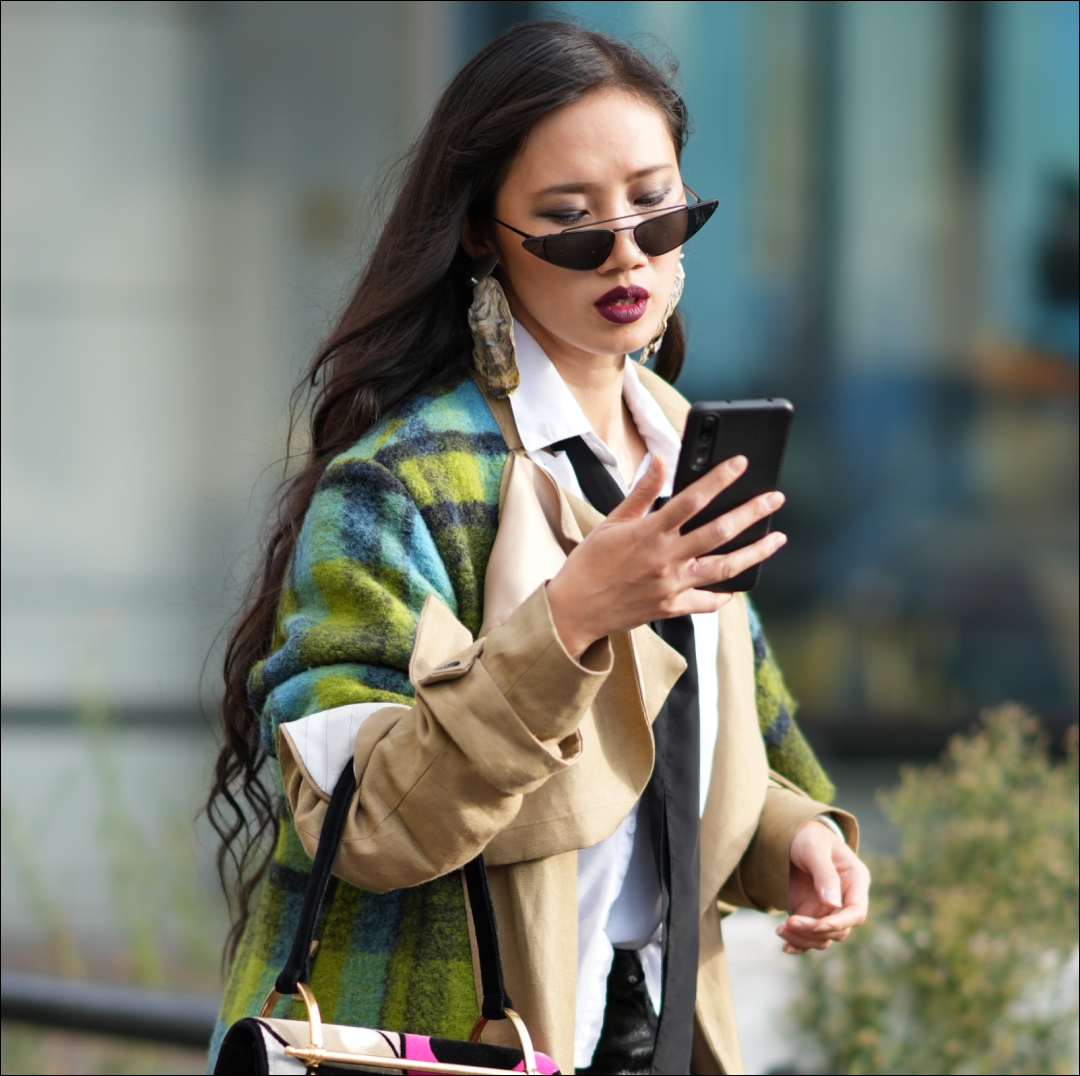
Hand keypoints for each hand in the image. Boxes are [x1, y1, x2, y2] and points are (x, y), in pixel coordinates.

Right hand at [546, 454, 785, 656]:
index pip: (691, 499)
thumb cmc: (590, 563)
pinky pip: (707, 602)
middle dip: (751, 512)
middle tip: (774, 498)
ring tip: (776, 539)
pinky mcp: (671, 608)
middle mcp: (664, 559)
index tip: (740, 463)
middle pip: (718, 532)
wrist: (573, 610)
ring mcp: (670, 586)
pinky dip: (724, 594)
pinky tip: (738, 583)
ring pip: (724, 568)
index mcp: (648, 533)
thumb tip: (661, 459)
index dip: (718, 479)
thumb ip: (641, 492)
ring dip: (754, 552)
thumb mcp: (611, 522)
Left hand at [778, 818, 870, 953]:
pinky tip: (786, 946)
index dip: (840, 922)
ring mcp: (829, 909)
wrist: (794, 836)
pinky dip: (800, 944)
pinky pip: (811, 937)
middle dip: (815, 930)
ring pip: (825, 937)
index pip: (856, 911)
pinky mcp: (813, 914)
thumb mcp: (814, 849)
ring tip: (780, 930)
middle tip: (788, 922)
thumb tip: (833, 904)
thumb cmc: (808, 836)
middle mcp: (846, 899)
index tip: (818, 925)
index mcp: (855, 880)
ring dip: (804, 939)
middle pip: (840, 929)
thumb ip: (825, 874)